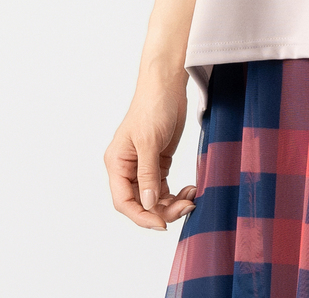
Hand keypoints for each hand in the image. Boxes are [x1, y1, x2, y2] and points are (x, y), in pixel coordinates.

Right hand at [103, 72, 197, 229]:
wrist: (168, 85)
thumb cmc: (153, 106)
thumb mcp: (149, 141)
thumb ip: (148, 173)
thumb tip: (147, 204)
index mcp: (117, 163)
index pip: (124, 201)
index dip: (141, 216)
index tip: (161, 224)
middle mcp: (127, 168)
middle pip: (140, 202)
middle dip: (162, 210)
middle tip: (186, 208)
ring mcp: (143, 166)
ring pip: (153, 198)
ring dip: (171, 203)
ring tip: (191, 199)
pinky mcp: (158, 161)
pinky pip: (163, 187)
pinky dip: (175, 193)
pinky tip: (190, 191)